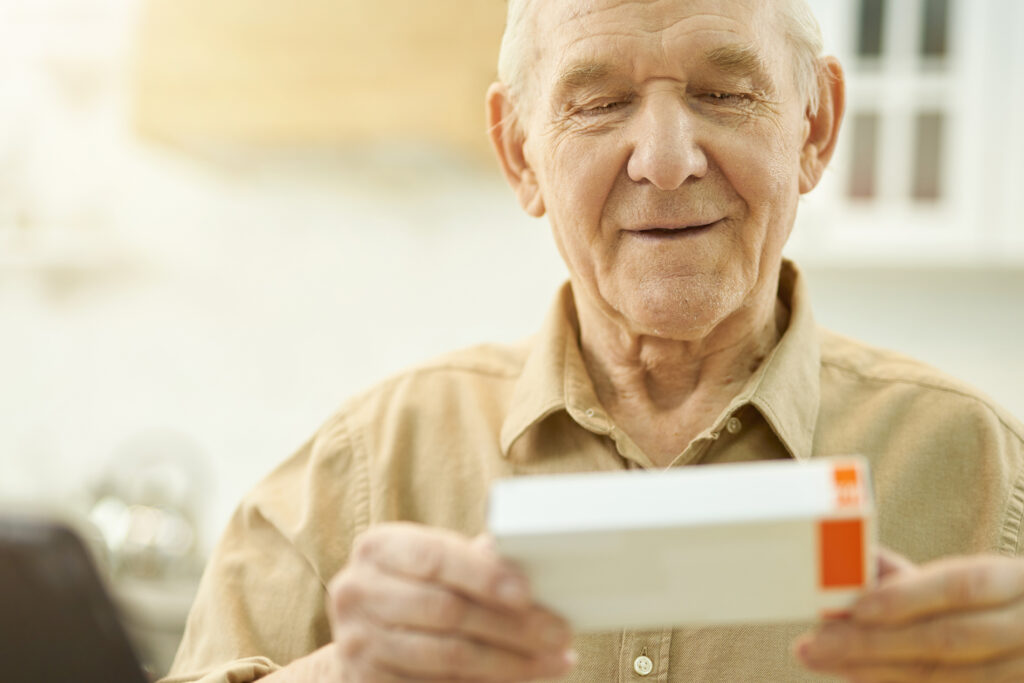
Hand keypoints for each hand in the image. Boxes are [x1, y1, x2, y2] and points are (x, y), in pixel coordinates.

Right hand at [325, 522, 574, 681]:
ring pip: (449, 656)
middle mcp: (357, 591)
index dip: (484, 576)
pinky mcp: (367, 681)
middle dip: (512, 626)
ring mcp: (358, 641)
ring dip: (509, 662)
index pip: (435, 557)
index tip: (528, 594)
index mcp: (377, 548)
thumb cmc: (415, 590)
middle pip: (447, 611)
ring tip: (552, 660)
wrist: (366, 638)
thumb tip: (532, 561)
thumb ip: (472, 560)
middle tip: (559, 634)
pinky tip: (519, 677)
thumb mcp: (432, 564)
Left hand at [795, 547, 1023, 681]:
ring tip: (827, 662)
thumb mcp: (971, 577)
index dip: (908, 597)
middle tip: (815, 644)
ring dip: (880, 672)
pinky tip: (861, 677)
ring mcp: (1023, 669)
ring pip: (951, 677)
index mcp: (1016, 581)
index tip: (857, 608)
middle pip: (947, 639)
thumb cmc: (997, 601)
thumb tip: (854, 562)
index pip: (962, 585)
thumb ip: (913, 576)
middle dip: (874, 643)